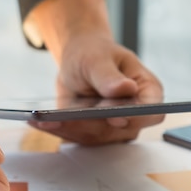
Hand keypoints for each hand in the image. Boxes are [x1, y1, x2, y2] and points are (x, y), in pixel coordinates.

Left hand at [24, 0, 163, 144]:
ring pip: (94, 137)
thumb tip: (125, 89)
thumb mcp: (98, 58)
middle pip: (118, 130)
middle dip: (89, 125)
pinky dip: (57, 129)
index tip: (114, 116)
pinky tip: (39, 121)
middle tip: (62, 119)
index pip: (152, 112)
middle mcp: (134, 114)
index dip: (137, 117)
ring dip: (67, 129)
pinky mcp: (92, 134)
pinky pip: (76, 137)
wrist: (78, 61)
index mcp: (147, 91)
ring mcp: (114, 128)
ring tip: (42, 120)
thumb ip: (109, 76)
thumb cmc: (95, 53)